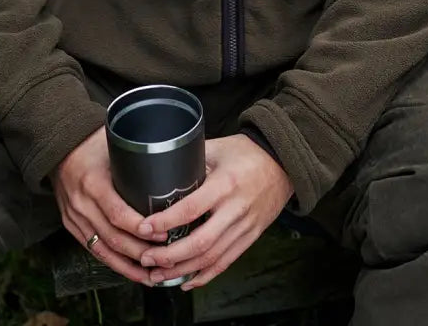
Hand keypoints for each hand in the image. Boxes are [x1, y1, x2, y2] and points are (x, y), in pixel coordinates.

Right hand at [51, 127, 159, 284]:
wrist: (60, 148)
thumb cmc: (94, 143)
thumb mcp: (116, 147)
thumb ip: (139, 159)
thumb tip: (177, 164)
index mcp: (93, 182)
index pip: (117, 213)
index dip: (140, 228)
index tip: (163, 234)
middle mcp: (82, 204)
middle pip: (112, 237)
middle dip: (140, 251)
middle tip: (166, 257)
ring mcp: (74, 218)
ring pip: (103, 249)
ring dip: (128, 265)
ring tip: (153, 273)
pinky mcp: (72, 226)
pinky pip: (93, 249)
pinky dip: (113, 263)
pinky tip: (132, 271)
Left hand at [137, 133, 293, 289]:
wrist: (284, 163)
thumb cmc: (248, 153)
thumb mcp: (219, 148)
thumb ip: (193, 158)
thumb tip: (164, 165)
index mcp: (225, 184)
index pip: (191, 209)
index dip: (165, 222)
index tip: (143, 228)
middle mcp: (236, 209)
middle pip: (199, 243)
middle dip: (169, 256)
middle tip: (146, 258)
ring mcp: (245, 226)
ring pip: (211, 258)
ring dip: (182, 271)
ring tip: (158, 274)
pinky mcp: (251, 236)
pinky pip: (226, 262)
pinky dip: (205, 275)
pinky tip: (186, 281)